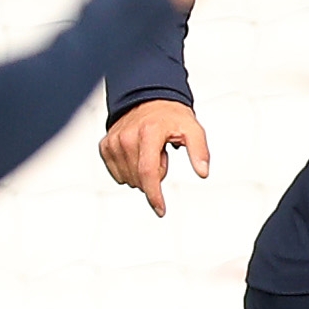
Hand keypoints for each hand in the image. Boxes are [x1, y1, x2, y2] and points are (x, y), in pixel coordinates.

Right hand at [99, 96, 210, 215]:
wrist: (148, 99)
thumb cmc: (169, 115)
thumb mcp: (192, 129)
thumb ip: (199, 150)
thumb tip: (202, 172)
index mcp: (149, 132)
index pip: (148, 172)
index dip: (154, 195)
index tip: (160, 209)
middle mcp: (128, 136)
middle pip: (140, 179)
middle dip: (155, 175)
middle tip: (161, 156)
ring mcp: (115, 141)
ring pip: (128, 179)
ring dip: (141, 173)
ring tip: (149, 153)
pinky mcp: (106, 145)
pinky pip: (117, 173)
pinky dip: (129, 170)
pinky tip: (137, 155)